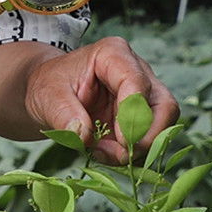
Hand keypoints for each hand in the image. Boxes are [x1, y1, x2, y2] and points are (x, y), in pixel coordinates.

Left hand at [21, 37, 178, 163]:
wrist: (49, 93)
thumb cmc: (49, 85)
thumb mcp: (48, 96)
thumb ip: (64, 114)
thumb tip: (84, 135)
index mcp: (113, 54)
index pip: (136, 83)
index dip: (133, 116)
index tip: (121, 143)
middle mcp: (136, 70)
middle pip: (164, 105)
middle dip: (148, 136)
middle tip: (121, 156)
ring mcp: (143, 93)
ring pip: (162, 123)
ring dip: (138, 147)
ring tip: (104, 153)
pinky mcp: (141, 115)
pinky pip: (149, 137)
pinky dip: (132, 152)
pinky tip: (106, 153)